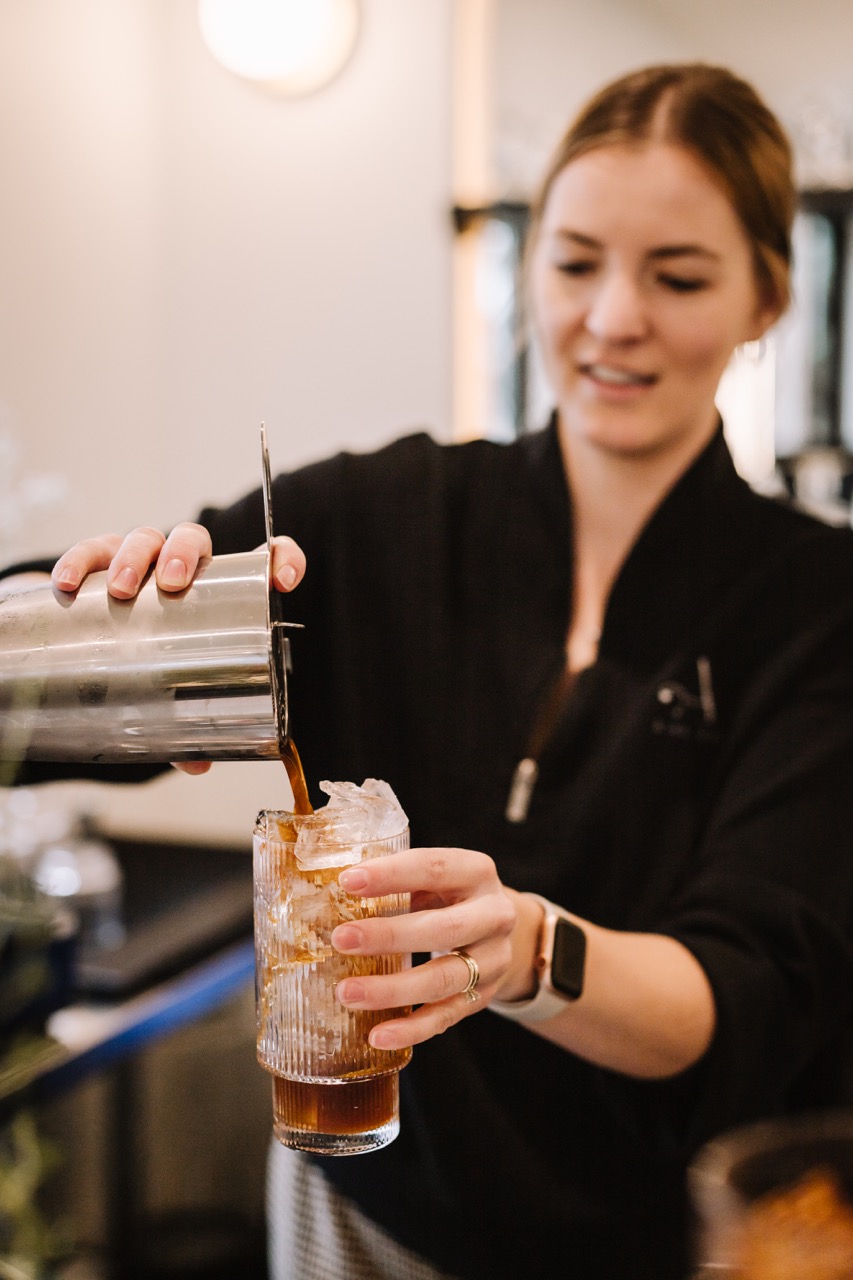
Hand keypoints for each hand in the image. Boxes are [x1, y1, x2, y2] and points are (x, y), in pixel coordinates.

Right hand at [50, 523, 306, 775]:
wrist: (87, 636)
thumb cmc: (149, 657)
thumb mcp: (172, 687)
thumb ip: (186, 723)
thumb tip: (198, 764)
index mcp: (220, 589)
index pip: (264, 558)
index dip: (282, 560)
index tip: (283, 580)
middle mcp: (183, 566)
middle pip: (194, 540)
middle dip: (185, 555)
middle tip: (173, 584)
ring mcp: (140, 558)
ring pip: (144, 538)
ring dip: (135, 558)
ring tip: (123, 590)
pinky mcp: (97, 560)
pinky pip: (90, 551)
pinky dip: (79, 562)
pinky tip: (69, 585)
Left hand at [330, 846, 519, 1049]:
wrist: (497, 929)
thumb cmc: (447, 896)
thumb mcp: (432, 878)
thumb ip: (393, 881)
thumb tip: (322, 888)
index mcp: (476, 872)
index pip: (434, 868)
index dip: (392, 874)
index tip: (347, 881)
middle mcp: (494, 914)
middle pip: (444, 928)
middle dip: (389, 936)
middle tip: (340, 940)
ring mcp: (493, 959)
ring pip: (444, 978)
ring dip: (393, 989)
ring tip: (347, 993)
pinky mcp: (484, 995)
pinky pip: (447, 1016)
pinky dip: (411, 1028)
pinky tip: (377, 1035)